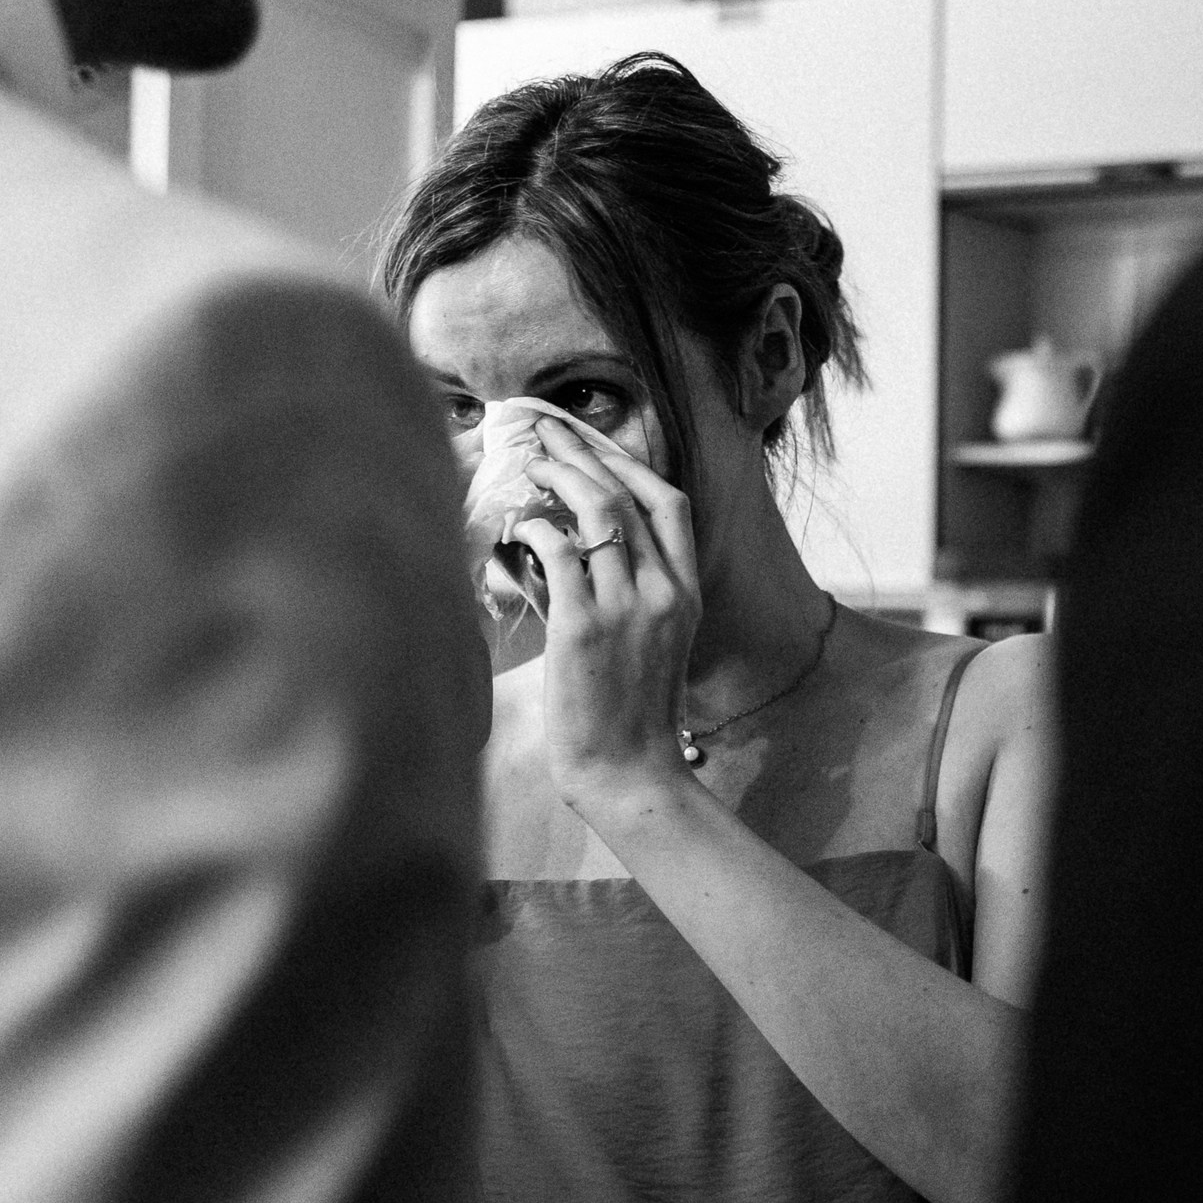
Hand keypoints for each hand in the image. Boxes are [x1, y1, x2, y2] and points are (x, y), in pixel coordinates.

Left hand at [507, 417, 701, 809]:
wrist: (629, 773)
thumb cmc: (633, 719)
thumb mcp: (656, 646)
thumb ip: (636, 597)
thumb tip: (582, 552)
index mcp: (685, 594)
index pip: (670, 503)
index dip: (630, 463)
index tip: (594, 442)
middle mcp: (662, 590)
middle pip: (628, 494)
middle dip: (585, 451)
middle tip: (546, 429)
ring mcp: (626, 605)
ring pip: (596, 511)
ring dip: (558, 476)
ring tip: (529, 462)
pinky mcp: (583, 625)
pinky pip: (558, 552)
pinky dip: (534, 529)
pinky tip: (517, 524)